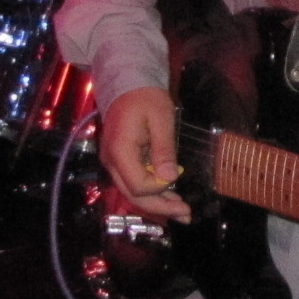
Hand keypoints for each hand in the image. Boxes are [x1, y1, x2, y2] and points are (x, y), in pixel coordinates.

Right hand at [98, 86, 189, 220]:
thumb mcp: (161, 119)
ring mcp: (113, 162)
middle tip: (187, 214)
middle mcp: (111, 161)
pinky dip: (151, 192)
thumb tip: (169, 178)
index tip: (180, 186)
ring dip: (157, 203)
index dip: (161, 191)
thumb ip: (164, 149)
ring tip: (182, 212)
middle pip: (133, 195)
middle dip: (160, 207)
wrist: (128, 84)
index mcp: (120, 151)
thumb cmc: (146, 98)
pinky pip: (134, 182)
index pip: (139, 185)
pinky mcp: (119, 161)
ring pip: (132, 192)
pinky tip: (169, 197)